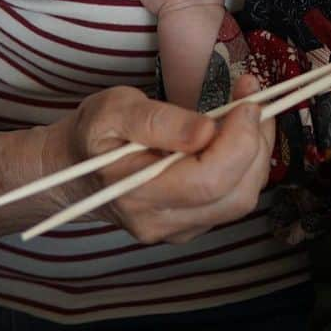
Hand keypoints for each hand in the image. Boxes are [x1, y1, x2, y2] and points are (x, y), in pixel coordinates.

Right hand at [45, 75, 273, 244]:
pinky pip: (235, 199)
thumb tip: (207, 131)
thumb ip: (159, 121)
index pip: (208, 179)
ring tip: (247, 114)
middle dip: (256, 144)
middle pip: (236, 195)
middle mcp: (161, 222)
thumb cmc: (94, 135)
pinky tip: (237, 136)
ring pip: (243, 199)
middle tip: (253, 102)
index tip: (248, 101)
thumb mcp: (114, 110)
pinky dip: (247, 165)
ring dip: (257, 153)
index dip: (240, 139)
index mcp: (136, 193)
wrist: (73, 172)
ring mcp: (179, 230)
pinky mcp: (193, 226)